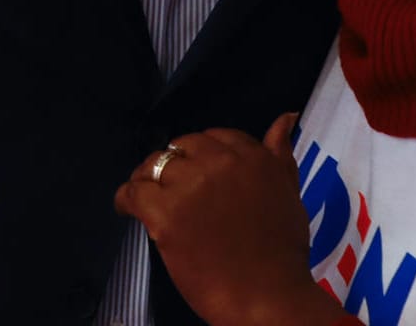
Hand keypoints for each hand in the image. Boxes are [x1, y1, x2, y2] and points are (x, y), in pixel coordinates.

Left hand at [114, 114, 339, 325]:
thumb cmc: (282, 253)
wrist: (266, 296)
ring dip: (148, 180)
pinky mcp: (165, 214)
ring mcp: (191, 186)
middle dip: (175, 164)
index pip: (216, 136)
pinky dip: (125, 200)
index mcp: (253, 157)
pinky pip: (133, 193)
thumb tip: (284, 118)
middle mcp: (221, 163)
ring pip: (154, 166)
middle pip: (181, 146)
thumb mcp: (289, 194)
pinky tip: (126, 209)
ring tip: (146, 197)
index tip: (199, 173)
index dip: (203, 154)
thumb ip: (280, 155)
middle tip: (172, 189)